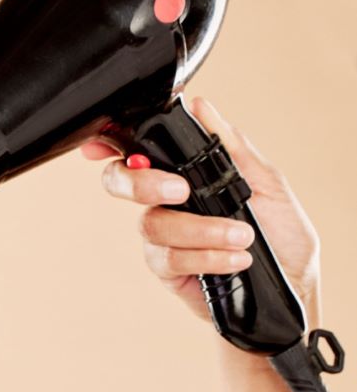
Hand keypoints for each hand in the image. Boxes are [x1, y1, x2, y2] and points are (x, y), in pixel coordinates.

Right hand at [81, 95, 321, 324]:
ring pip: (152, 225)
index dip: (111, 146)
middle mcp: (167, 202)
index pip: (141, 152)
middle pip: (122, 182)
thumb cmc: (281, 232)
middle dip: (142, 183)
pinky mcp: (167, 269)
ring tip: (242, 236)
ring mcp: (164, 236)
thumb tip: (201, 107)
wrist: (292, 284)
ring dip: (201, 230)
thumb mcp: (266, 181)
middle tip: (180, 191)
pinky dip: (205, 256)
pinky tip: (235, 259)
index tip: (99, 148)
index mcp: (186, 172)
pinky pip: (168, 258)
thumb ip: (231, 146)